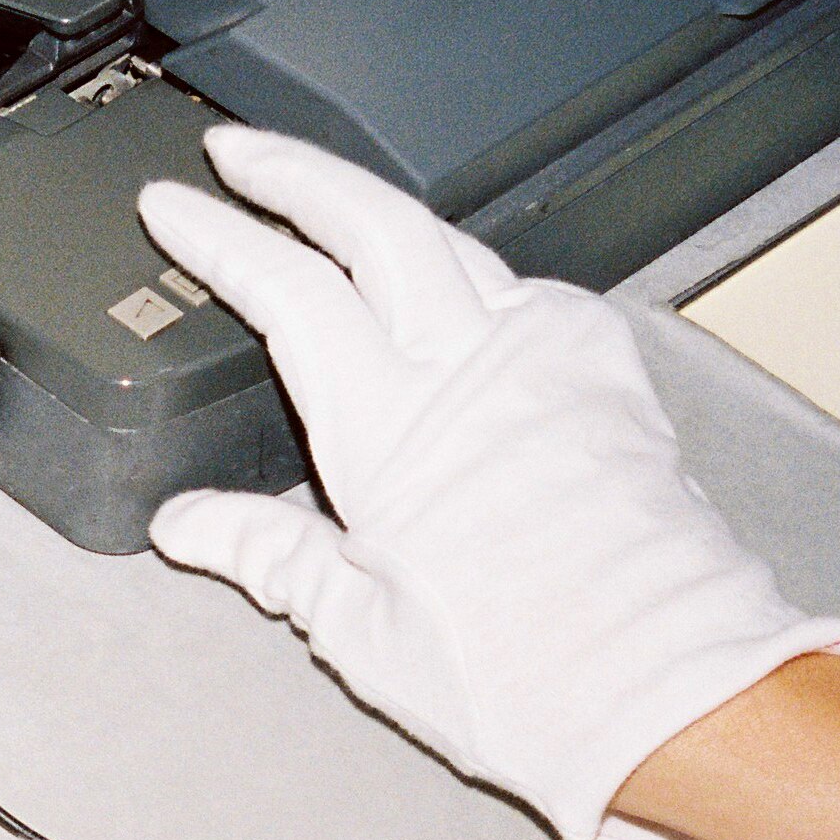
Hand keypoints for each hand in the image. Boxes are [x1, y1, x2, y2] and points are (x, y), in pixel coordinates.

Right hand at [139, 126, 839, 839]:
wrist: (668, 691)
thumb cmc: (527, 675)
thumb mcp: (360, 627)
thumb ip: (269, 556)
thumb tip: (190, 527)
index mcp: (387, 426)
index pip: (284, 287)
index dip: (218, 236)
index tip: (171, 203)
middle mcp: (467, 369)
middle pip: (372, 222)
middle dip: (295, 172)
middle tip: (241, 148)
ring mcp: (546, 361)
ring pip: (451, 242)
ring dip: (381, 207)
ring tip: (336, 199)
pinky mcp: (607, 380)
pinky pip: (532, 292)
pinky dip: (478, 270)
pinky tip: (464, 286)